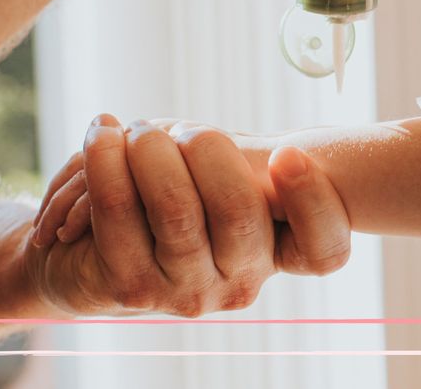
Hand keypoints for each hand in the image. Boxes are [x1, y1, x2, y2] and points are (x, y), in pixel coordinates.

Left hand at [25, 114, 350, 316]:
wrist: (95, 253)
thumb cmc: (182, 199)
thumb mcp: (228, 180)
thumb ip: (252, 165)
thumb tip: (271, 151)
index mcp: (281, 255)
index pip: (325, 252)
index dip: (313, 203)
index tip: (287, 153)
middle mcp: (242, 283)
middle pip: (240, 213)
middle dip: (207, 149)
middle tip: (185, 129)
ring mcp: (185, 293)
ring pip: (177, 210)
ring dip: (151, 150)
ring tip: (138, 128)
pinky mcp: (126, 289)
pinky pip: (118, 213)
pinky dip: (106, 162)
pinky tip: (104, 134)